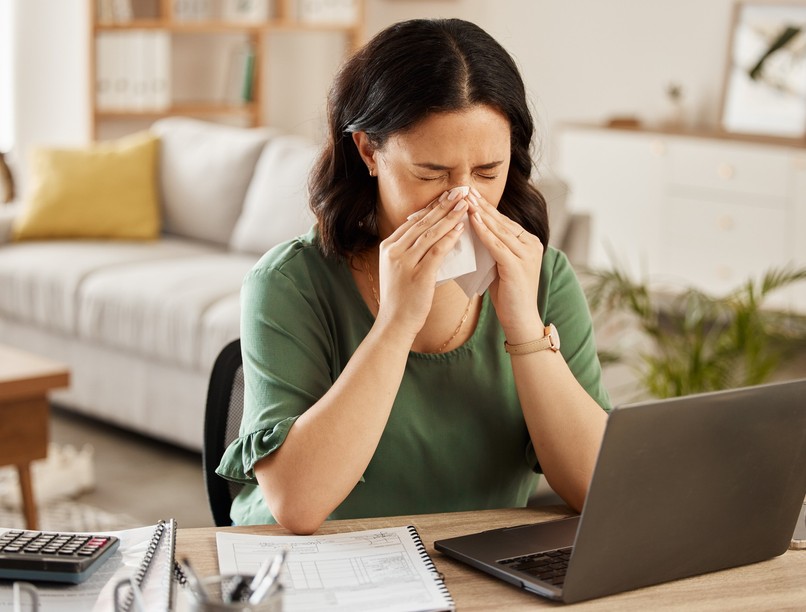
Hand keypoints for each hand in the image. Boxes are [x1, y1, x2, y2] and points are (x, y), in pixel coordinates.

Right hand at [375, 188, 468, 342]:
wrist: (394, 324)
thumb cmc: (401, 299)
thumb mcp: (400, 269)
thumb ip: (411, 252)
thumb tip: (433, 236)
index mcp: (388, 246)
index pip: (413, 221)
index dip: (432, 206)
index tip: (448, 195)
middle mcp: (393, 251)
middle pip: (422, 222)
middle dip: (443, 205)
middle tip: (459, 191)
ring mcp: (404, 263)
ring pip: (430, 233)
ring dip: (449, 217)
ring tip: (465, 204)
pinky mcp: (417, 275)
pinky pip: (436, 251)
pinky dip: (449, 238)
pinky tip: (461, 228)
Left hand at [468, 188, 543, 341]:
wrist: (521, 320)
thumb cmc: (507, 295)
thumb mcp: (499, 264)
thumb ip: (492, 247)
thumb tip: (471, 230)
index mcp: (528, 242)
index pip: (502, 220)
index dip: (484, 207)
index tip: (467, 194)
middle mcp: (531, 244)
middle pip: (501, 221)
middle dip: (481, 205)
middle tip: (464, 188)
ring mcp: (527, 254)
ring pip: (498, 229)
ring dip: (479, 213)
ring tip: (464, 198)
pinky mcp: (517, 266)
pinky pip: (496, 244)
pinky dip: (483, 232)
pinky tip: (471, 220)